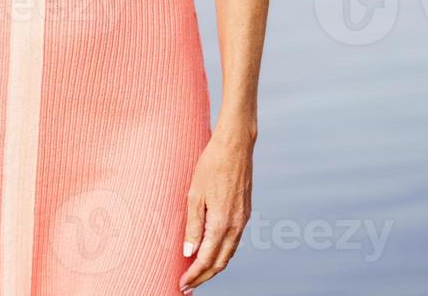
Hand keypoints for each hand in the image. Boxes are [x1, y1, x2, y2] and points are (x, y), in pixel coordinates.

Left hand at [178, 127, 253, 292]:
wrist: (236, 146)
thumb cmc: (211, 165)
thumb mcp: (195, 194)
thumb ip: (193, 225)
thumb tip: (189, 252)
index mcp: (222, 222)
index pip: (207, 258)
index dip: (194, 274)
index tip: (182, 283)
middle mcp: (236, 225)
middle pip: (220, 262)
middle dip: (204, 276)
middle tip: (188, 285)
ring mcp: (243, 219)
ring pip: (229, 253)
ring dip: (214, 267)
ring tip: (198, 274)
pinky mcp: (244, 212)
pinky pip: (234, 241)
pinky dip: (222, 253)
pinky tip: (211, 252)